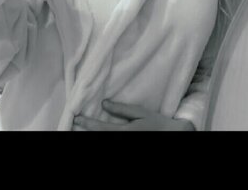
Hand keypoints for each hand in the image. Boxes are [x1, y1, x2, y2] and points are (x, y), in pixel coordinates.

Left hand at [73, 101, 195, 130]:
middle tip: (74, 125)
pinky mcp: (129, 142)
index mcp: (126, 131)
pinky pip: (113, 141)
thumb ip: (122, 110)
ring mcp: (127, 142)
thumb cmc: (158, 122)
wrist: (174, 134)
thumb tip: (104, 104)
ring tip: (82, 129)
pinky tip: (97, 131)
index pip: (102, 128)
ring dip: (94, 134)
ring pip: (105, 140)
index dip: (87, 124)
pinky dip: (103, 135)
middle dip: (87, 131)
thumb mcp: (140, 113)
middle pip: (100, 137)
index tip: (76, 119)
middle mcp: (124, 140)